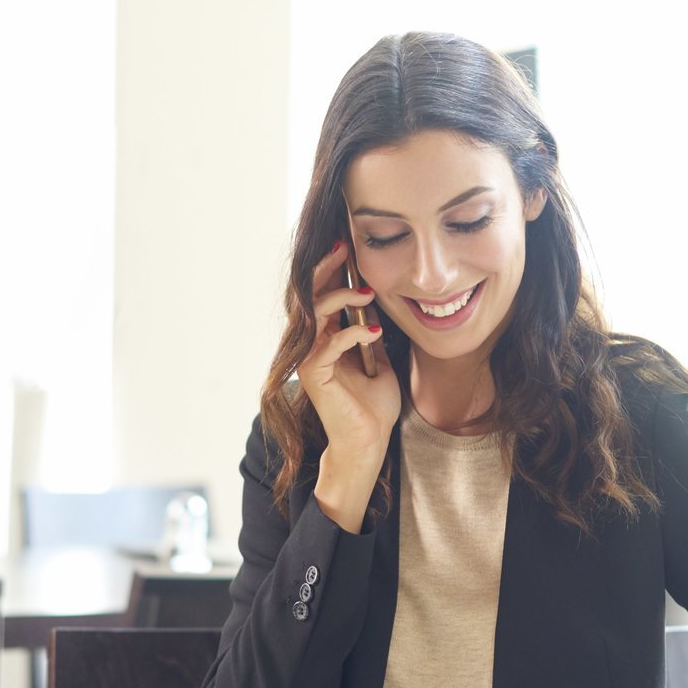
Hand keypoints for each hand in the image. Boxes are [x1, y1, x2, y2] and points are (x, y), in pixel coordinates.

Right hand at [296, 242, 399, 466]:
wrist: (369, 440)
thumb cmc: (373, 404)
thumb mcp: (378, 357)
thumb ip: (370, 330)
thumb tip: (373, 300)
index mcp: (324, 338)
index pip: (321, 294)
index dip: (331, 269)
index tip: (347, 246)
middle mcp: (311, 345)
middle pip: (310, 296)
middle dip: (326, 269)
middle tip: (344, 248)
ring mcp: (310, 359)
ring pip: (315, 313)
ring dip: (341, 298)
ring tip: (368, 294)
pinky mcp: (314, 375)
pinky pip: (330, 343)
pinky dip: (353, 333)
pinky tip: (374, 332)